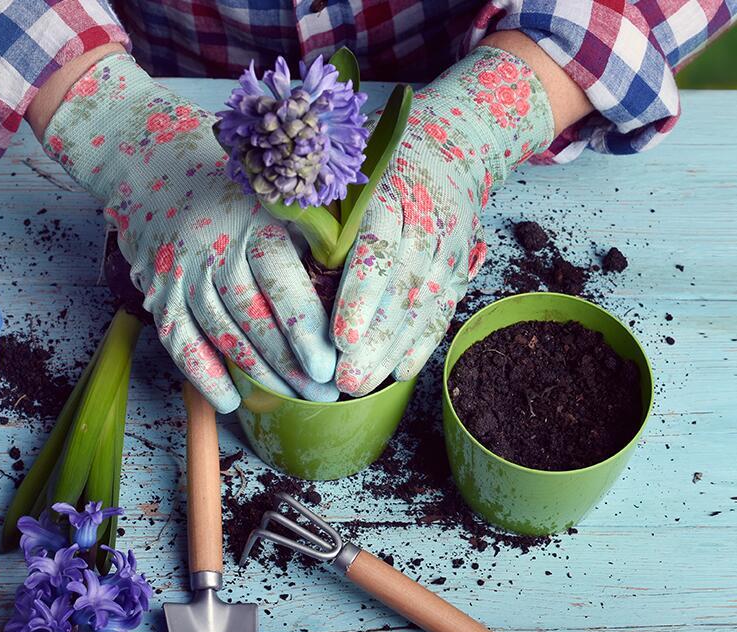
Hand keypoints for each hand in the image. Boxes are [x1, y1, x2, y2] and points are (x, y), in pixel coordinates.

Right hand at [42, 54, 337, 411]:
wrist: (149, 165)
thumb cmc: (234, 187)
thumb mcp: (278, 196)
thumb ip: (315, 235)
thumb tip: (360, 280)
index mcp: (253, 225)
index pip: (282, 286)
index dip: (306, 331)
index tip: (330, 366)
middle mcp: (215, 252)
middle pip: (254, 320)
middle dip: (291, 365)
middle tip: (324, 395)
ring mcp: (182, 276)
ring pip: (222, 337)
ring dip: (259, 376)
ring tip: (295, 398)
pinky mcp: (158, 294)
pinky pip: (180, 344)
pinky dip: (204, 376)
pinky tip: (231, 401)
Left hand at [330, 46, 554, 394]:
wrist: (455, 143)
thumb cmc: (380, 159)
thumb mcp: (349, 166)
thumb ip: (320, 202)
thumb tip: (276, 239)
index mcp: (390, 190)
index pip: (378, 247)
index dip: (362, 295)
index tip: (340, 335)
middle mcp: (426, 219)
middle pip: (403, 287)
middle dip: (376, 338)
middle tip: (344, 378)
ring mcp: (449, 245)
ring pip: (424, 304)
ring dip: (394, 349)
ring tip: (361, 384)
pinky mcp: (460, 265)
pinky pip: (443, 309)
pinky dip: (423, 343)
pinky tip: (400, 372)